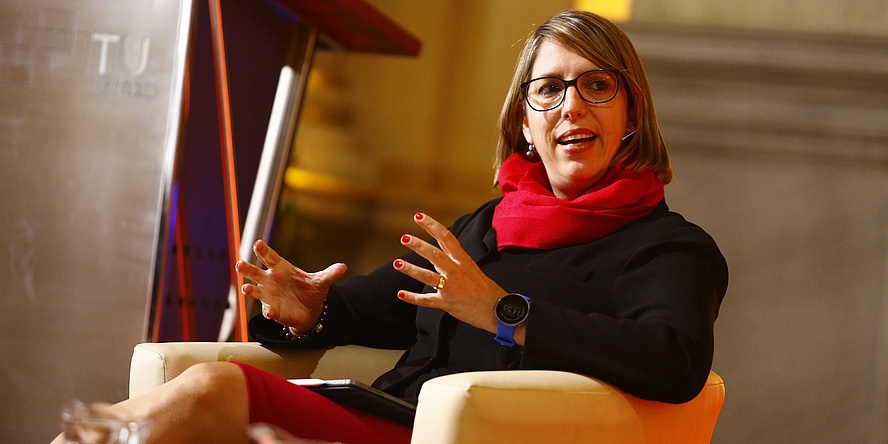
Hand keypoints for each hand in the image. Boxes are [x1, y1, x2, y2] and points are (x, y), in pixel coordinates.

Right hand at [235, 240, 346, 331]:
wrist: (310, 310)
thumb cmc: (310, 291)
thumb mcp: (321, 281)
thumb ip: (330, 274)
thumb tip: (343, 267)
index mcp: (281, 268)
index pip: (270, 257)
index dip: (263, 251)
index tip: (257, 243)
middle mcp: (271, 280)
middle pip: (255, 272)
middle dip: (246, 268)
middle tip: (239, 264)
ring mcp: (270, 295)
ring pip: (255, 291)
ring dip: (249, 290)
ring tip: (245, 289)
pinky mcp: (273, 310)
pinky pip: (268, 310)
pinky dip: (269, 311)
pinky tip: (270, 311)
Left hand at [394, 212, 506, 333]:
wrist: (497, 310)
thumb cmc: (486, 290)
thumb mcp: (472, 269)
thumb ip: (453, 262)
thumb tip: (435, 258)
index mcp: (463, 260)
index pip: (446, 237)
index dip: (432, 225)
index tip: (418, 216)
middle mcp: (456, 271)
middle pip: (435, 255)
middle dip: (419, 245)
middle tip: (404, 238)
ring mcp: (451, 287)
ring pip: (427, 276)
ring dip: (411, 270)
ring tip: (396, 263)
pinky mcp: (447, 302)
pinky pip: (427, 300)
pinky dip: (413, 297)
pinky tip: (401, 294)